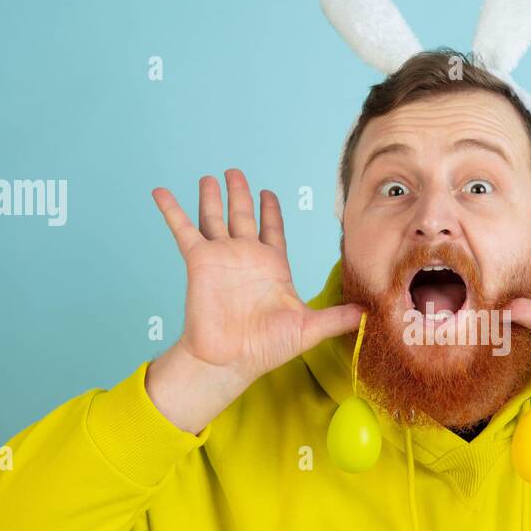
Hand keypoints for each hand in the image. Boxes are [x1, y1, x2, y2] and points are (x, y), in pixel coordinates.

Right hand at [145, 168, 363, 432]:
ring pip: (215, 218)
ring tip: (210, 177)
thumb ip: (336, 317)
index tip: (268, 193)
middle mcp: (246, 257)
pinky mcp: (199, 261)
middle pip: (242, 216)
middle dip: (240, 194)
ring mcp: (221, 257)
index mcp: (272, 267)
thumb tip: (368, 314)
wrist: (230, 359)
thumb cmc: (267, 348)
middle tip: (236, 171)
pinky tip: (161, 191)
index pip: (273, 231)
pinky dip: (172, 210)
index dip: (270, 212)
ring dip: (211, 197)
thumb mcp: (309, 328)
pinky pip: (183, 229)